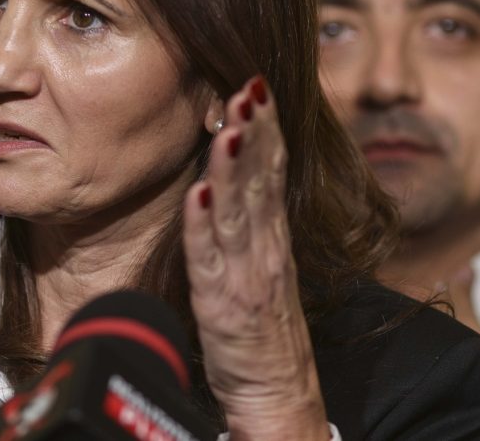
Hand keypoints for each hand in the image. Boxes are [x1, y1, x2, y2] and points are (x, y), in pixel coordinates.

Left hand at [183, 77, 327, 439]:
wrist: (278, 395)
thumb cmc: (263, 331)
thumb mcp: (260, 267)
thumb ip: (248, 223)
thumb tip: (229, 178)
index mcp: (272, 238)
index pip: (271, 171)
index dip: (266, 127)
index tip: (257, 84)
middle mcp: (264, 249)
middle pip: (260, 179)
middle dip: (254, 130)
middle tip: (248, 85)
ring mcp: (246, 275)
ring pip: (239, 209)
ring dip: (233, 165)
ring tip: (230, 123)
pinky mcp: (223, 305)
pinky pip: (212, 259)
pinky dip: (206, 224)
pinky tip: (201, 191)